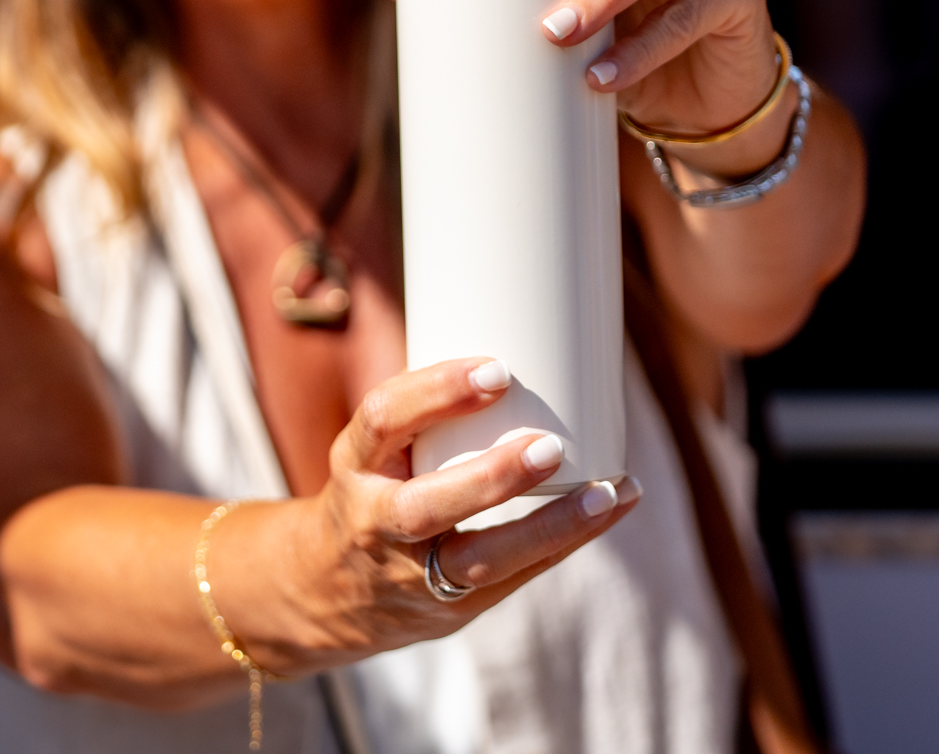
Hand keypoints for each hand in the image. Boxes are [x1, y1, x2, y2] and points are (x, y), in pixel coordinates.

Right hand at [223, 356, 639, 672]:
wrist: (326, 590)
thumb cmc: (373, 486)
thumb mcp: (373, 446)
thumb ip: (430, 409)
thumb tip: (523, 330)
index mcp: (353, 464)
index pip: (382, 421)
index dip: (435, 393)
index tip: (496, 369)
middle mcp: (376, 522)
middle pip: (426, 507)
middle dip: (490, 478)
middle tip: (549, 445)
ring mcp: (413, 573)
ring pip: (479, 561)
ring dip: (550, 527)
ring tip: (606, 492)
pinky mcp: (453, 607)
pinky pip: (516, 577)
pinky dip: (568, 540)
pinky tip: (612, 505)